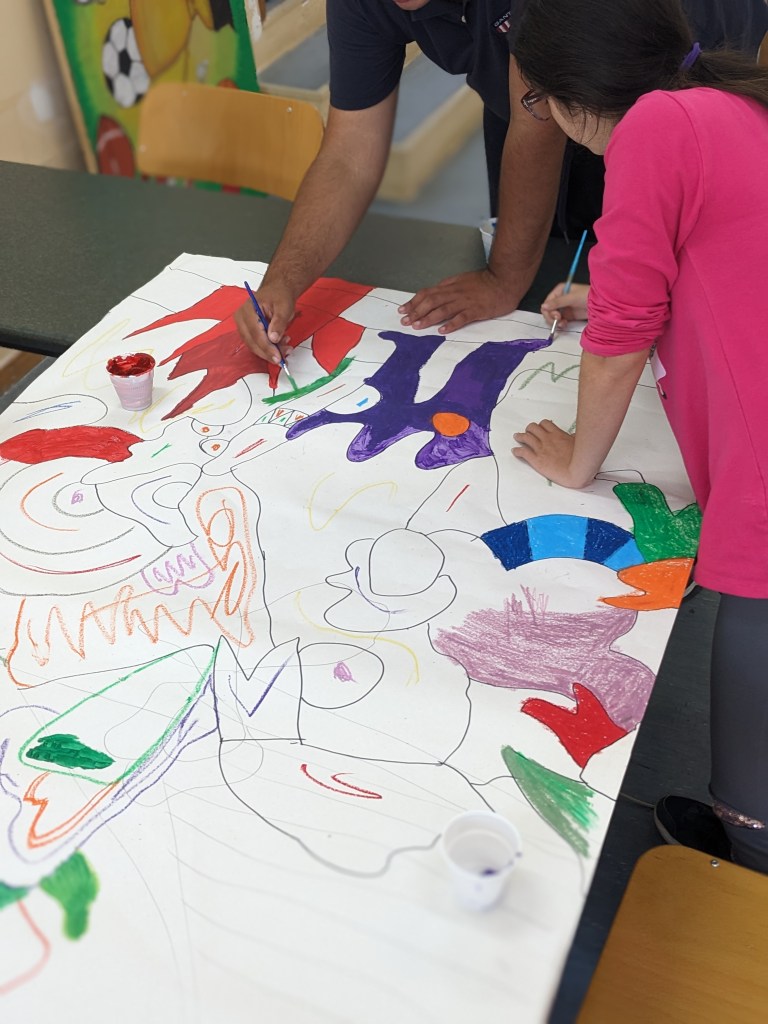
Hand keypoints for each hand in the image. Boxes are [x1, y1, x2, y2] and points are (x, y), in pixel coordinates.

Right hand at [234, 282, 295, 362]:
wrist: (278, 290)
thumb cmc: (279, 295)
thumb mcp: (284, 307)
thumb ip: (279, 323)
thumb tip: (273, 338)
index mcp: (248, 309)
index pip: (255, 334)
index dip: (267, 348)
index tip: (277, 357)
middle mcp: (242, 318)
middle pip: (252, 342)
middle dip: (268, 352)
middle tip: (282, 358)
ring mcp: (244, 326)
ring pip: (254, 346)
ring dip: (269, 351)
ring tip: (285, 348)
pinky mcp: (249, 331)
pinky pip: (257, 344)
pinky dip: (269, 348)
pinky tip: (280, 345)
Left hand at [398, 268, 516, 333]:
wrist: (504, 281)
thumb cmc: (484, 282)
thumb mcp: (462, 280)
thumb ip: (448, 288)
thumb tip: (433, 294)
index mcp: (450, 286)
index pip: (427, 293)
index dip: (414, 302)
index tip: (403, 310)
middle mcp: (455, 293)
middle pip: (431, 301)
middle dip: (416, 311)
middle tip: (405, 321)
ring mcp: (465, 302)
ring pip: (443, 309)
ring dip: (428, 318)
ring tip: (417, 326)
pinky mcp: (476, 310)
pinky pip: (461, 318)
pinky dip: (451, 324)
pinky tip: (441, 330)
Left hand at [512, 419, 589, 488]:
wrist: (577, 470)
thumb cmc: (580, 458)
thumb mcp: (579, 443)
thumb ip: (574, 438)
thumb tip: (575, 435)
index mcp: (557, 434)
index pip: (545, 424)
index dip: (540, 425)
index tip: (539, 428)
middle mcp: (547, 439)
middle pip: (533, 428)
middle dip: (529, 429)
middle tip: (528, 432)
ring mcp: (541, 449)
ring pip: (525, 437)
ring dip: (520, 436)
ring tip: (517, 437)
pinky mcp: (536, 460)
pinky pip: (523, 452)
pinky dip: (517, 451)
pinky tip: (515, 451)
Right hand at [541, 282, 589, 327]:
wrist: (600, 304)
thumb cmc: (587, 296)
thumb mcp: (572, 298)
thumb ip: (557, 302)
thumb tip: (543, 306)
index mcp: (559, 291)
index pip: (547, 302)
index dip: (549, 310)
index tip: (556, 316)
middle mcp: (559, 299)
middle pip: (548, 310)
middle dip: (552, 317)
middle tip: (559, 320)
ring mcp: (563, 308)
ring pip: (552, 317)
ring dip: (555, 322)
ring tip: (563, 324)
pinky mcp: (568, 315)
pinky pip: (559, 321)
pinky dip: (560, 324)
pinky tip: (565, 324)